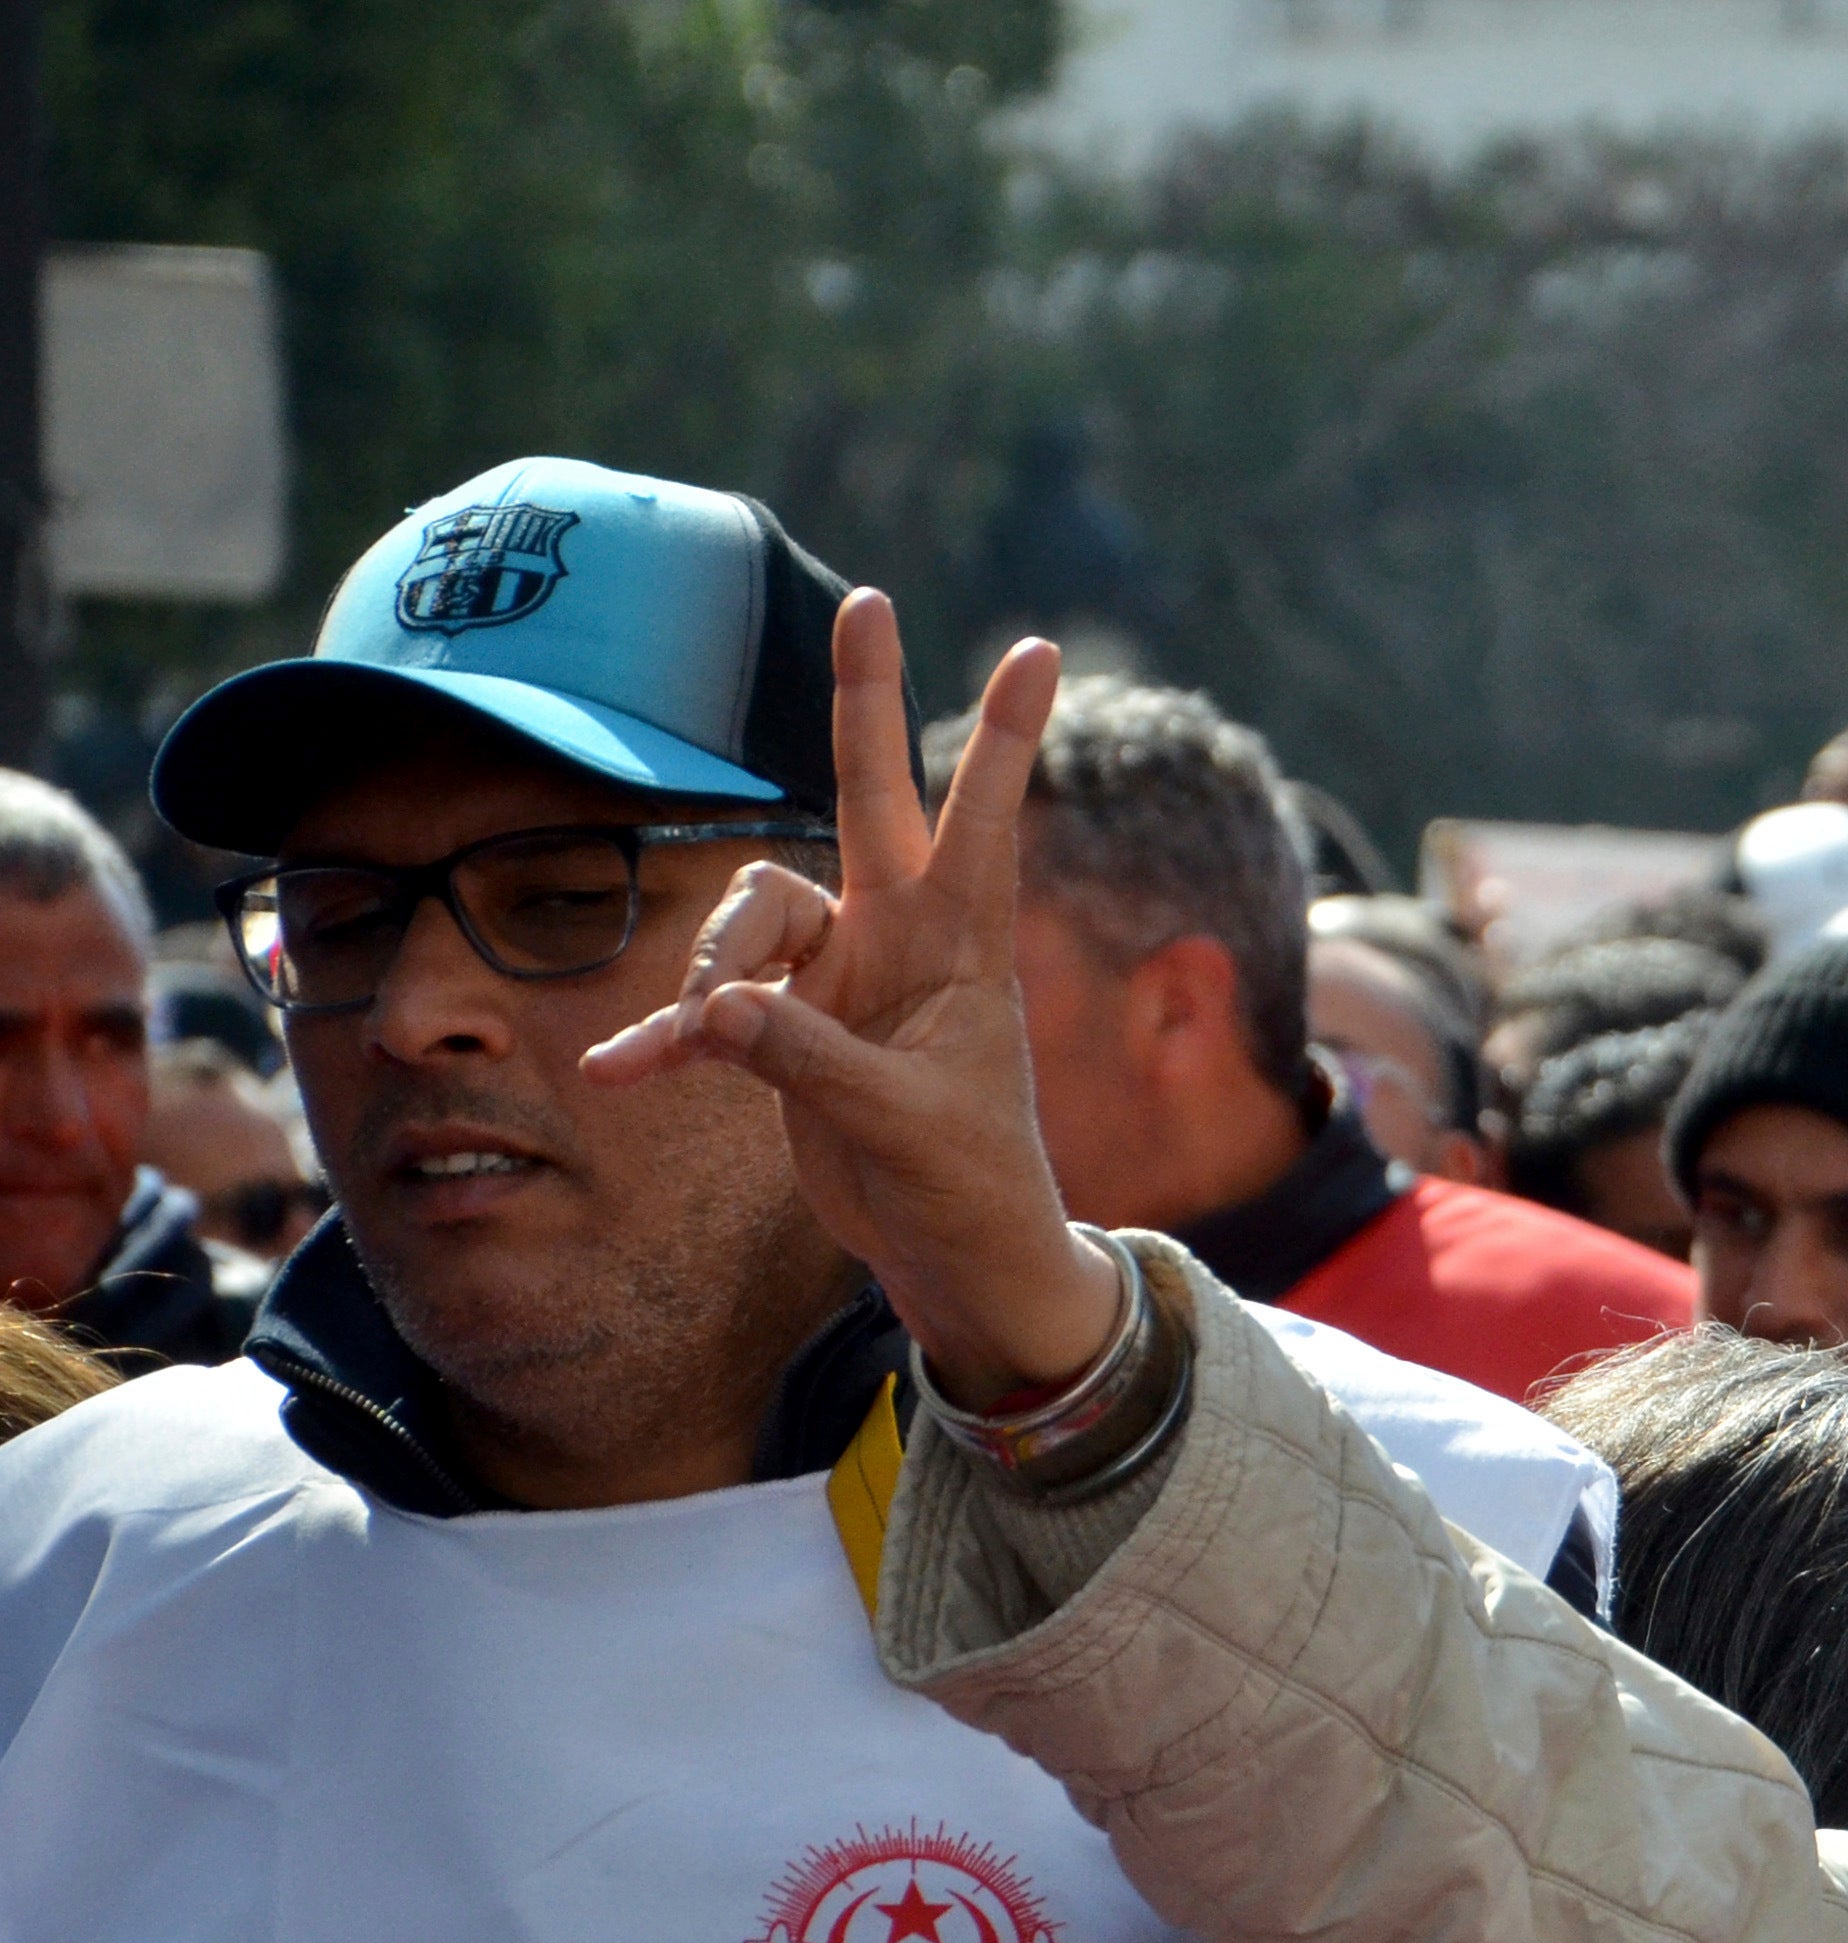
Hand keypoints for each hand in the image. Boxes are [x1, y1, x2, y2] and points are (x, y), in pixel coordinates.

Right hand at [580, 593, 1104, 1400]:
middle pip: (869, 796)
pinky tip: (621, 1073)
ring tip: (688, 1043)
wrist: (953, 1253)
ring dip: (707, 972)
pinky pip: (706, 1009)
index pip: (983, 819)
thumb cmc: (966, 1184)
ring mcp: (838, 976)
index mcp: (960, 946)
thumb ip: (805, 1059)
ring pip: (746, 918)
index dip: (1003, 736)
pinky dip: (665, 1039)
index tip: (1041, 646)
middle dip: (867, 701)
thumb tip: (712, 1009)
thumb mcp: (899, 1122)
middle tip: (868, 600)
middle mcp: (898, 938)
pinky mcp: (786, 1028)